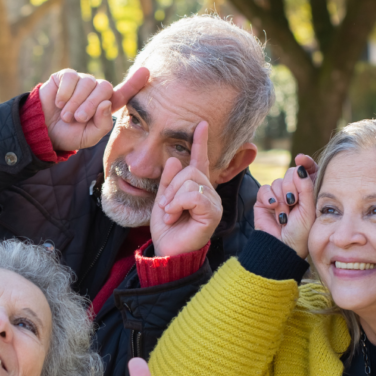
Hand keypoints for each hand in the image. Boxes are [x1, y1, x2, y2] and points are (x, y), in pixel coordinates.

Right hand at [39, 67, 148, 150]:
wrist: (44, 131)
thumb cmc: (69, 135)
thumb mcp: (89, 136)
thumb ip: (102, 124)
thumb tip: (106, 103)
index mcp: (106, 106)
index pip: (124, 93)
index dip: (134, 83)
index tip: (145, 71)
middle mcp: (96, 91)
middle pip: (104, 88)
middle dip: (91, 105)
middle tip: (78, 118)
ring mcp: (82, 82)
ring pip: (87, 83)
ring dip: (76, 102)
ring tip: (66, 115)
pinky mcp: (66, 76)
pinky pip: (71, 78)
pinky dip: (65, 93)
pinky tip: (59, 103)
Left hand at [150, 121, 222, 256]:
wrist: (168, 250)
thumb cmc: (167, 228)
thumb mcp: (163, 199)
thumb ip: (168, 180)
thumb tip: (173, 159)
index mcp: (196, 187)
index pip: (200, 161)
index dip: (200, 142)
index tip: (201, 124)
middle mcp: (208, 192)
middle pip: (190, 170)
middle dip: (171, 187)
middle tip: (166, 206)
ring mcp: (213, 202)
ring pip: (191, 181)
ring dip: (173, 198)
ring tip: (170, 213)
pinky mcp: (213, 212)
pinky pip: (194, 195)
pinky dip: (178, 204)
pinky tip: (175, 216)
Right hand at [253, 154, 316, 258]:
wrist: (282, 247)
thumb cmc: (300, 232)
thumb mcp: (308, 209)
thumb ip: (306, 186)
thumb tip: (300, 167)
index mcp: (308, 193)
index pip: (308, 170)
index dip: (305, 163)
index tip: (301, 159)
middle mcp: (294, 192)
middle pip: (291, 173)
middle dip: (291, 186)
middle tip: (292, 202)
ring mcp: (278, 196)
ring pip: (278, 182)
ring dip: (281, 198)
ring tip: (284, 214)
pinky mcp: (264, 201)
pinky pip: (265, 189)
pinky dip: (269, 197)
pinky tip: (273, 208)